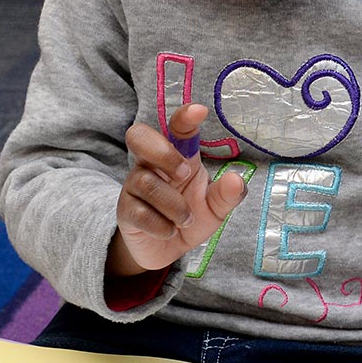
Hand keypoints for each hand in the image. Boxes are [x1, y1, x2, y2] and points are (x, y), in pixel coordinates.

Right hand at [109, 104, 246, 276]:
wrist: (164, 251)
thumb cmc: (189, 219)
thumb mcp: (214, 209)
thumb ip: (226, 195)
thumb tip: (236, 180)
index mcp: (178, 156)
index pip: (177, 129)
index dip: (185, 117)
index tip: (200, 111)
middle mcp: (152, 164)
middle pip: (139, 136)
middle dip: (162, 152)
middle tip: (184, 173)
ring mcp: (134, 185)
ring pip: (146, 182)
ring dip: (173, 205)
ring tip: (185, 220)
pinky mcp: (125, 210)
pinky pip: (138, 212)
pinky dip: (160, 226)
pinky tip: (169, 231)